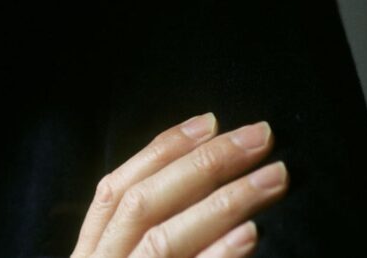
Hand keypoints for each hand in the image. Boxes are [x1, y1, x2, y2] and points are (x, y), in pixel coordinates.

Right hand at [71, 114, 287, 257]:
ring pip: (163, 238)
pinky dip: (217, 255)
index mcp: (92, 250)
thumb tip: (200, 176)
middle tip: (260, 139)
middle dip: (203, 164)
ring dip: (223, 203)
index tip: (211, 121)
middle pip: (143, 203)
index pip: (118, 186)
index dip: (163, 150)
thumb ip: (148, 232)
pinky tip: (250, 234)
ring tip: (274, 178)